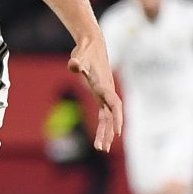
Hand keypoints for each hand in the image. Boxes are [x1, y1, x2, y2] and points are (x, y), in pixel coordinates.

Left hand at [67, 31, 123, 152]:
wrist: (92, 45)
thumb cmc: (86, 51)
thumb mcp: (80, 56)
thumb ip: (77, 62)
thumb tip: (74, 65)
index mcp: (104, 85)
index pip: (114, 104)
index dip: (117, 118)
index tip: (118, 132)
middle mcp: (107, 91)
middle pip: (111, 115)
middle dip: (108, 132)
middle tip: (102, 148)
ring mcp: (105, 94)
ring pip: (108, 117)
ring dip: (106, 132)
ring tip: (102, 149)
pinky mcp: (100, 95)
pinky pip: (104, 113)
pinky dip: (103, 125)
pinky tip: (101, 137)